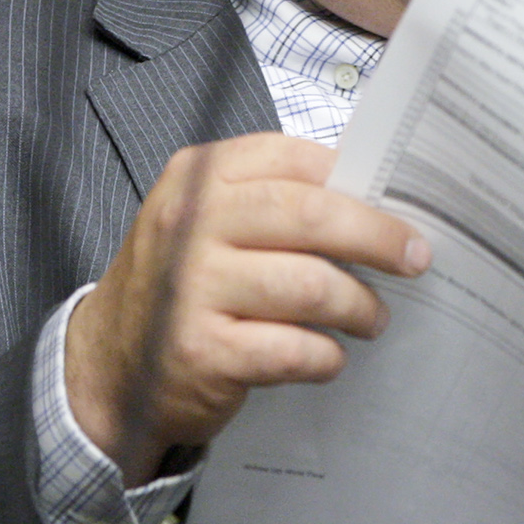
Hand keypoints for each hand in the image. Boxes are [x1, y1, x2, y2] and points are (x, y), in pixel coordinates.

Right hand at [63, 133, 429, 485]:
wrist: (109, 363)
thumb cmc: (182, 285)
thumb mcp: (208, 221)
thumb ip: (273, 200)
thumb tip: (375, 202)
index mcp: (200, 176)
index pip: (295, 159)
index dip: (358, 182)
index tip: (400, 207)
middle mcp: (192, 223)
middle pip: (312, 215)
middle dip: (378, 237)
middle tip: (414, 259)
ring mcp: (192, 287)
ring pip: (311, 286)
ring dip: (359, 306)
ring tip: (372, 319)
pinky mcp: (202, 351)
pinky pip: (293, 349)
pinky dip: (325, 357)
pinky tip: (328, 357)